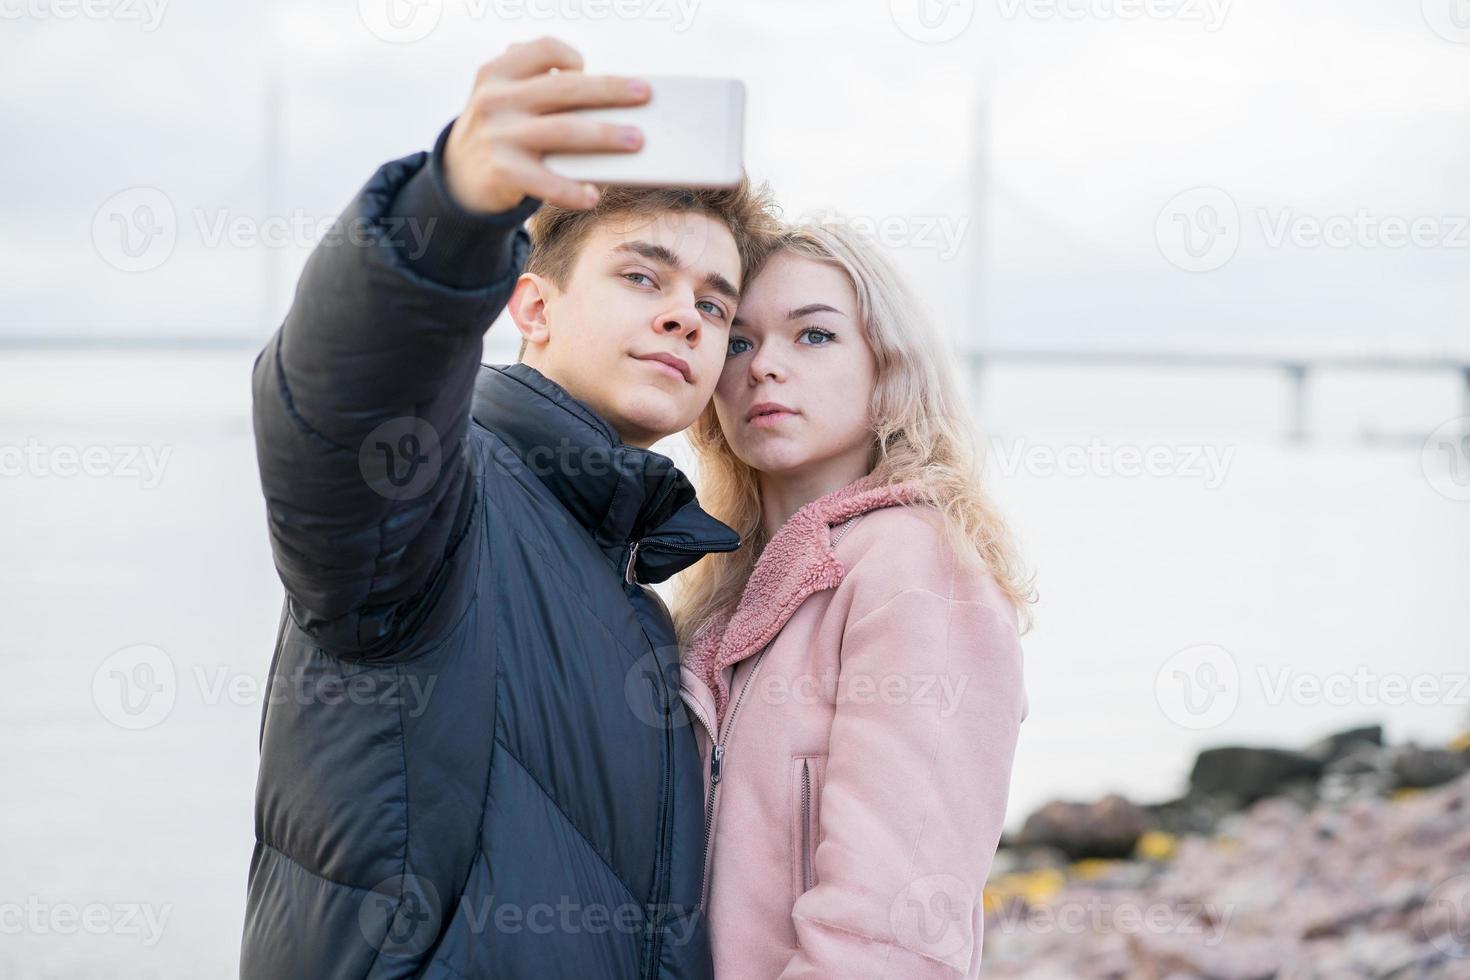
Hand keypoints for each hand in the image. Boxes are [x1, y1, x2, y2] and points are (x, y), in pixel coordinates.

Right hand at [443, 37, 649, 212]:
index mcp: (498, 72)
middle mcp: (496, 100)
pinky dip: (571, 190)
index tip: (588, 70)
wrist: (458, 177)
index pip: (544, 50)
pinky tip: (592, 196)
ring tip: (636, 141)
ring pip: (563, 131)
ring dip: (605, 135)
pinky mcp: (502, 172)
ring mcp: (498, 136)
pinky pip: (546, 181)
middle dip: (610, 90)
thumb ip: (536, 82)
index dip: (571, 57)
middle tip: (644, 94)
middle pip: (565, 89)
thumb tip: (605, 88)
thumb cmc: (500, 131)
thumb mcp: (504, 96)